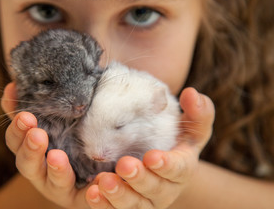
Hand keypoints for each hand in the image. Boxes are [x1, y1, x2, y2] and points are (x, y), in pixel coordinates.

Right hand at [1, 82, 89, 207]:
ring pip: (55, 183)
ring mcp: (61, 188)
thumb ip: (37, 104)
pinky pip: (86, 199)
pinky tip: (97, 183)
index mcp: (32, 151)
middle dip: (31, 150)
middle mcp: (41, 172)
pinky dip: (90, 194)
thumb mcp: (55, 117)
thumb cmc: (70, 135)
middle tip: (37, 135)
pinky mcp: (83, 199)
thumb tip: (13, 85)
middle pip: (28, 165)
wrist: (102, 164)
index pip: (16, 141)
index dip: (17, 130)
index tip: (25, 115)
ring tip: (58, 157)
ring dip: (56, 170)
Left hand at [85, 87, 214, 208]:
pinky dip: (104, 205)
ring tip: (104, 182)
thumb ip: (197, 112)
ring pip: (134, 205)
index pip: (179, 170)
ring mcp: (145, 201)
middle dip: (139, 179)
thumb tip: (191, 93)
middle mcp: (165, 190)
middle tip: (124, 165)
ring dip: (119, 195)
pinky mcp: (126, 206)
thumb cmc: (173, 140)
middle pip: (154, 190)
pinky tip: (93, 193)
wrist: (155, 160)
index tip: (152, 156)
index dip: (167, 165)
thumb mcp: (190, 127)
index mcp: (181, 169)